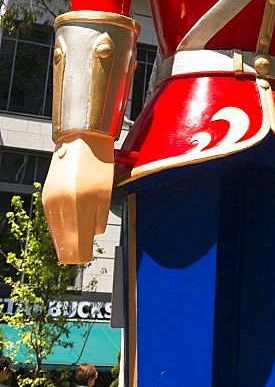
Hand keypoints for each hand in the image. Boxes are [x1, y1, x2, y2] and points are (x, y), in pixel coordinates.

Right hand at [42, 133, 113, 263]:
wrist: (81, 140)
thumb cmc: (99, 164)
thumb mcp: (107, 192)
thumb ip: (100, 217)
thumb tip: (93, 234)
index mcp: (81, 207)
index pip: (77, 246)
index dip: (83, 254)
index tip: (88, 255)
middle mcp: (63, 206)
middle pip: (64, 243)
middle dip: (74, 249)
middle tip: (83, 252)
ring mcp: (52, 201)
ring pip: (56, 232)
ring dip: (66, 237)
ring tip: (77, 239)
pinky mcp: (46, 196)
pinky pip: (52, 219)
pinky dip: (61, 224)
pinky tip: (68, 225)